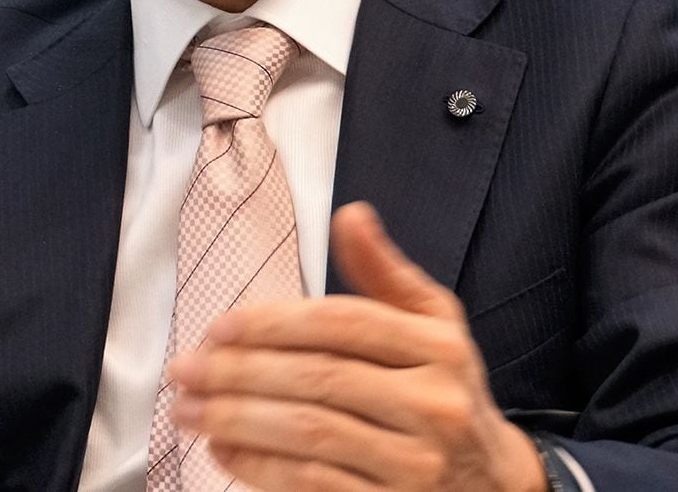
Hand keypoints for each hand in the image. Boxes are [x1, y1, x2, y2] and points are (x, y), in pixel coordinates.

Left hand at [168, 202, 546, 490]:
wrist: (492, 485)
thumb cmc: (444, 388)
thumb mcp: (433, 323)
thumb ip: (384, 272)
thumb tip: (350, 214)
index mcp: (438, 348)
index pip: (344, 326)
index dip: (275, 323)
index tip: (219, 326)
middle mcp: (433, 405)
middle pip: (320, 379)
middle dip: (240, 372)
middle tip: (185, 370)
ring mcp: (415, 465)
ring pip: (310, 434)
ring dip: (237, 420)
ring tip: (188, 410)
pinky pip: (315, 486)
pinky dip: (261, 469)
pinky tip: (223, 452)